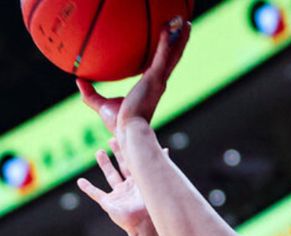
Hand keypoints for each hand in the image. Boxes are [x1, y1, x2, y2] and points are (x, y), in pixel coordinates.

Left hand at [76, 18, 190, 132]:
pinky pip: (163, 55)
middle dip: (179, 41)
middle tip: (184, 25)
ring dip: (179, 37)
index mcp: (151, 86)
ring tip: (185, 21)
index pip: (161, 65)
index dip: (168, 53)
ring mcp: (159, 80)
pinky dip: (166, 41)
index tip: (171, 40)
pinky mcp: (155, 79)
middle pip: (173, 57)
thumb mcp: (101, 105)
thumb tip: (79, 81)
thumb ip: (90, 93)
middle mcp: (159, 82)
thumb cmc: (119, 124)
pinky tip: (167, 27)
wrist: (127, 132)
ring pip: (173, 54)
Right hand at [77, 138, 162, 234]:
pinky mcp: (109, 204)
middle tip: (112, 140)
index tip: (124, 137)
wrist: (143, 224)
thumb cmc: (150, 205)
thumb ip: (158, 166)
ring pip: (110, 176)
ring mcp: (119, 195)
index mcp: (139, 182)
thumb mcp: (153, 182)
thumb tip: (166, 148)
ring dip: (105, 165)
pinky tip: (80, 182)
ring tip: (99, 152)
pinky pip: (97, 194)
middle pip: (122, 166)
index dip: (128, 150)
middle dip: (117, 153)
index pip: (133, 162)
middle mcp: (129, 187)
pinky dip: (88, 188)